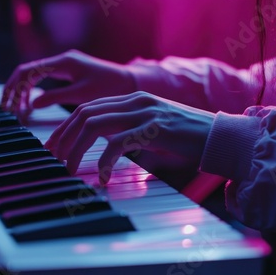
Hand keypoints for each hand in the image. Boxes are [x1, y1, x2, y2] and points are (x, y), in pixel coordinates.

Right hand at [1, 50, 135, 117]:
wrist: (129, 82)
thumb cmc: (110, 88)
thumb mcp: (82, 95)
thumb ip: (56, 97)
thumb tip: (33, 104)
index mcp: (64, 62)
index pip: (29, 71)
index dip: (15, 88)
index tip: (10, 105)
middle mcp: (62, 59)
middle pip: (27, 71)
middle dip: (15, 89)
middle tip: (8, 108)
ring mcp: (64, 63)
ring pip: (34, 73)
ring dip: (23, 89)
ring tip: (18, 109)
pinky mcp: (68, 70)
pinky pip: (44, 76)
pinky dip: (34, 89)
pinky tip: (32, 104)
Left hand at [44, 91, 214, 184]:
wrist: (220, 136)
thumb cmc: (188, 137)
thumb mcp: (154, 129)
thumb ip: (131, 131)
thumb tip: (108, 149)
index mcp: (133, 99)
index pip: (89, 107)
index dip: (66, 126)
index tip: (55, 145)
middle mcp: (136, 101)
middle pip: (84, 113)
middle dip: (63, 136)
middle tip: (54, 158)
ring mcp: (145, 112)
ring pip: (94, 124)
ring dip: (76, 148)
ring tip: (69, 167)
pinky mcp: (154, 128)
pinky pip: (118, 143)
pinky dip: (104, 161)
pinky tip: (102, 176)